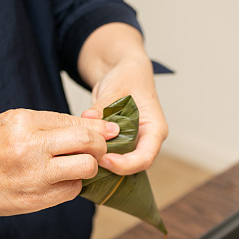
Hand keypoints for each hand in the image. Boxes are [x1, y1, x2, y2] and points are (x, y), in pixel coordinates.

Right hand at [0, 108, 116, 238]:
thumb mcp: (7, 122)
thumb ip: (46, 124)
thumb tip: (88, 125)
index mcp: (23, 123)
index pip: (76, 122)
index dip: (99, 127)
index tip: (112, 129)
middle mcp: (31, 149)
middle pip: (89, 143)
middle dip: (101, 145)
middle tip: (102, 147)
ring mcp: (34, 177)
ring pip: (86, 169)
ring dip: (88, 166)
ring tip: (78, 164)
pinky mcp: (36, 200)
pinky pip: (72, 191)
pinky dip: (72, 184)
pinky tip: (59, 179)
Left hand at [78, 23, 168, 175]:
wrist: (124, 71)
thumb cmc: (128, 76)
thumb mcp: (116, 87)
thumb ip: (102, 106)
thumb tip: (87, 118)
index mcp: (155, 129)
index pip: (145, 158)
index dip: (124, 164)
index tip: (103, 158)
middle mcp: (147, 140)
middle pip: (133, 166)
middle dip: (111, 166)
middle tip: (88, 158)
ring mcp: (134, 143)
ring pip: (121, 163)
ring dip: (103, 162)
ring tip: (84, 154)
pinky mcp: (121, 143)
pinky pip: (111, 156)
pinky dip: (97, 154)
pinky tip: (83, 150)